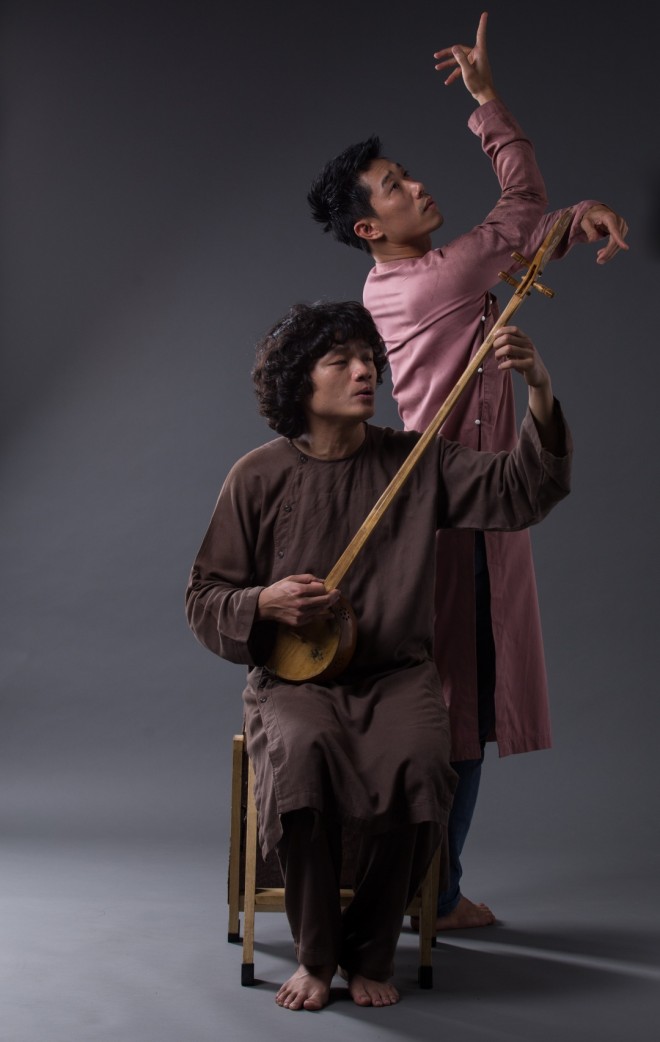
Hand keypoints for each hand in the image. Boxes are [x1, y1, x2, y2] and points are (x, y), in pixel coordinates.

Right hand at [257, 574, 339, 626]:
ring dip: (329, 605)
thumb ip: (308, 578)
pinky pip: (315, 618)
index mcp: (299, 590)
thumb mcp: (291, 578)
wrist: (265, 605)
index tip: (332, 587)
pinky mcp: (299, 622)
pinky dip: (324, 615)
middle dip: (334, 596)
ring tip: (333, 601)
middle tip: (338, 594)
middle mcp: (301, 603)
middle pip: (325, 600)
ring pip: (322, 610)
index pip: (321, 589)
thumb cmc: (278, 589)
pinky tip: (330, 613)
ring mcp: (301, 614)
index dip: (328, 588)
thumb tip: (322, 581)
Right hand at [433, 11, 495, 103]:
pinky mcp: (472, 69)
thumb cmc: (479, 84)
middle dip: (447, 54)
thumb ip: (461, 59)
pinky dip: (454, 74)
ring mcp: (474, 62)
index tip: (485, 14)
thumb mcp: (468, 72)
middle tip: (436, 56)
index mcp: (479, 52)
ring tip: (437, 68)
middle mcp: (476, 55)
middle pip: (459, 50)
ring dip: (448, 65)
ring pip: (458, 61)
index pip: (480, 34)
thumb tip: (454, 48)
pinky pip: (460, 69)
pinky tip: (447, 82)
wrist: (484, 96)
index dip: (482, 23)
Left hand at [493, 326, 556, 443]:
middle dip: (496, 344)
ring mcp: (531, 355)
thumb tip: (492, 343)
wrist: (542, 381)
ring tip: (497, 361)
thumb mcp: (518, 356)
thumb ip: (509, 349)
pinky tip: (502, 368)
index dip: (501, 330)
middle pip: (508, 337)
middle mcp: (529, 345)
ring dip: (499, 354)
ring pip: (509, 348)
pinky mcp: (531, 367)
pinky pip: (514, 362)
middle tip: (492, 352)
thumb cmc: (527, 368)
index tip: (492, 338)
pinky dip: (505, 365)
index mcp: (526, 340)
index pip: (512, 328)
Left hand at [580, 204, 628, 263]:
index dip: (619, 240)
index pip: (615, 231)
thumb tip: (594, 239)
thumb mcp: (585, 222)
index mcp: (609, 217)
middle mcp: (619, 221)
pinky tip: (601, 252)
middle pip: (615, 240)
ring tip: (599, 258)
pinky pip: (617, 243)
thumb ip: (589, 230)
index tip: (626, 248)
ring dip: (609, 253)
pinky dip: (610, 249)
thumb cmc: (590, 217)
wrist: (597, 212)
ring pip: (618, 244)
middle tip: (599, 261)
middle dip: (608, 252)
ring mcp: (622, 226)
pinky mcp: (623, 230)